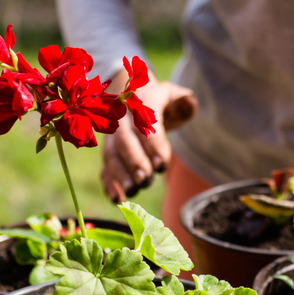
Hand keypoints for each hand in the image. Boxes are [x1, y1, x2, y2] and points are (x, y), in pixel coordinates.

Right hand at [101, 72, 196, 202]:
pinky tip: (117, 198)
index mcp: (141, 103)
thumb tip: (188, 104)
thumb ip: (183, 101)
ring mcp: (112, 136)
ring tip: (133, 191)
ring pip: (112, 154)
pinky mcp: (109, 150)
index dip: (153, 144)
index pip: (146, 124)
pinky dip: (109, 183)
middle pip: (124, 140)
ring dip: (120, 174)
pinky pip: (105, 166)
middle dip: (134, 161)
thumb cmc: (160, 101)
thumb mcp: (173, 95)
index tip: (162, 165)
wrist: (131, 98)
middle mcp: (122, 119)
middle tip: (144, 180)